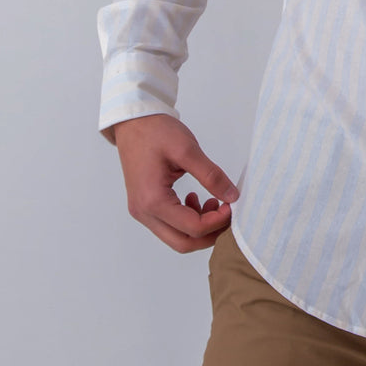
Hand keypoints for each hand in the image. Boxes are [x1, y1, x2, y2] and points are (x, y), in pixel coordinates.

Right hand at [113, 114, 239, 252]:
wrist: (133, 123)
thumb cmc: (156, 132)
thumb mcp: (187, 150)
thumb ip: (211, 176)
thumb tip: (232, 196)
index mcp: (153, 200)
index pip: (192, 228)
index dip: (217, 221)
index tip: (232, 204)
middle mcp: (144, 212)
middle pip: (183, 243)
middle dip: (210, 233)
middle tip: (228, 211)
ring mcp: (142, 211)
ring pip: (176, 237)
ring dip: (199, 227)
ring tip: (213, 202)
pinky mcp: (145, 206)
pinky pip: (170, 225)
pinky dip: (188, 220)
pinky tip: (197, 199)